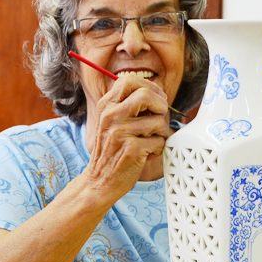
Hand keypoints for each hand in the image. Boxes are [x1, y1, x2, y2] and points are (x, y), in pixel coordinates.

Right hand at [81, 75, 171, 201]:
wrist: (99, 181)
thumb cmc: (112, 150)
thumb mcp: (113, 122)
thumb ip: (129, 105)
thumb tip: (159, 93)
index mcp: (106, 105)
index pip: (129, 80)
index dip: (149, 87)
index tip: (156, 100)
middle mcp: (110, 116)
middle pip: (146, 94)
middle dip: (161, 106)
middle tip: (160, 118)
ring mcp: (120, 132)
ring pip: (158, 121)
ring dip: (162, 132)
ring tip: (151, 140)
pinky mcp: (131, 149)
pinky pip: (159, 141)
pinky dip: (158, 148)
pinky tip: (147, 153)